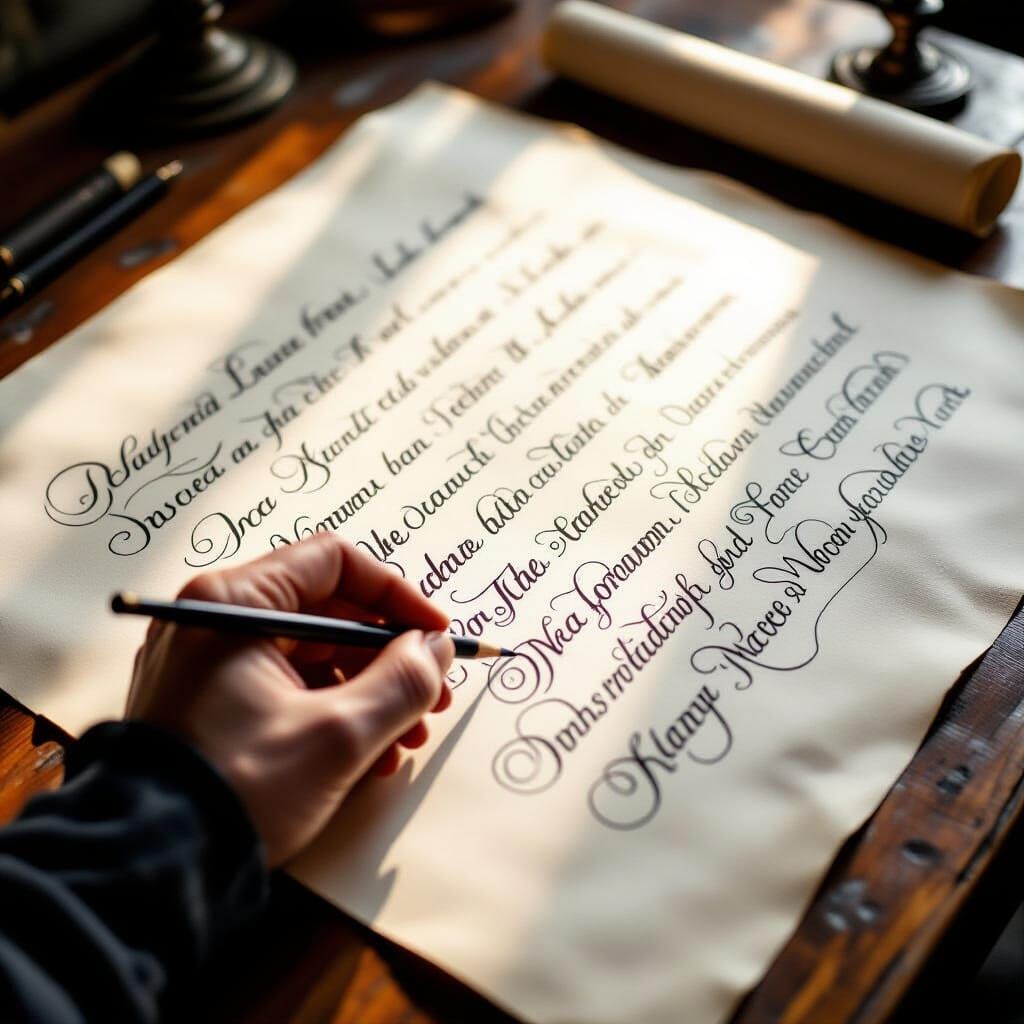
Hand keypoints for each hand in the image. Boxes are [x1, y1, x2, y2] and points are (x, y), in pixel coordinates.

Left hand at [126, 534, 453, 865]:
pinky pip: (285, 688)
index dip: (397, 595)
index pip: (335, 563)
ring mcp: (207, 663)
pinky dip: (331, 712)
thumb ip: (403, 682)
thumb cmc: (239, 787)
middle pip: (327, 612)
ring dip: (369, 691)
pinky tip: (368, 757)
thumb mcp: (339, 735)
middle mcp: (215, 620)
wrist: (152, 866)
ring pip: (312, 655)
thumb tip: (436, 650)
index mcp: (235, 604)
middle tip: (432, 694)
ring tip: (406, 739)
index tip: (435, 633)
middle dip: (389, 656)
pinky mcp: (209, 703)